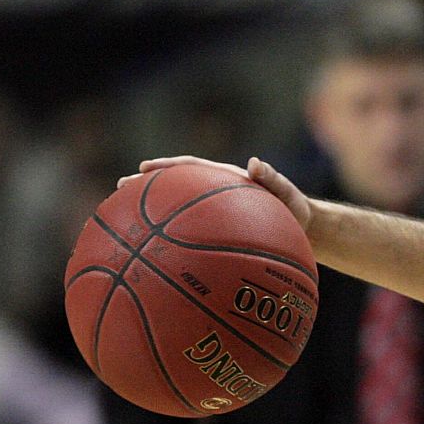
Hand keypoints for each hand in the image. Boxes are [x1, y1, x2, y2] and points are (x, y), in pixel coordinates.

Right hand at [119, 156, 311, 233]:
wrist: (305, 232)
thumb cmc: (296, 211)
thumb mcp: (288, 195)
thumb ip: (274, 179)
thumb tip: (255, 163)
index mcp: (224, 180)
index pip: (190, 168)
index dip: (166, 168)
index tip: (143, 168)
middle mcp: (213, 198)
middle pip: (173, 189)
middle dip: (144, 187)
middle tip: (118, 190)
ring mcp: (213, 217)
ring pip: (176, 214)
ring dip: (151, 216)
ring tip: (124, 223)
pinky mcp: (216, 235)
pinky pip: (191, 239)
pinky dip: (173, 244)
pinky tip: (155, 259)